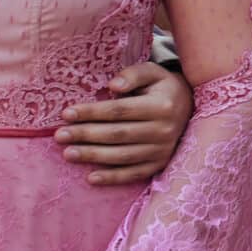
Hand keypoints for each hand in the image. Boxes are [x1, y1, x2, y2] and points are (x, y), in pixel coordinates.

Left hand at [56, 62, 192, 185]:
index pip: (119, 111)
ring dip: (93, 156)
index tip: (66, 113)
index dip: (91, 112)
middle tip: (59, 136)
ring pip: (123, 156)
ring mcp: (163, 150)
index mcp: (162, 105)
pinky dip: (113, 178)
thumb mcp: (153, 72)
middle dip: (86, 135)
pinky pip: (135, 174)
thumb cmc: (162, 88)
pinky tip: (91, 178)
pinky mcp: (161, 164)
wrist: (191, 108)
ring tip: (68, 153)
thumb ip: (133, 74)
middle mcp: (165, 130)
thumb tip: (113, 86)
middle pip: (118, 134)